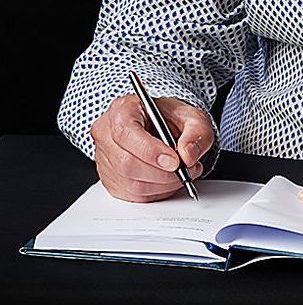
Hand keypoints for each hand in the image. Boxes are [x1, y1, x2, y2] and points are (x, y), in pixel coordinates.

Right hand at [91, 94, 213, 201]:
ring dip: (163, 184)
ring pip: (130, 183)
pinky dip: (156, 192)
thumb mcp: (192, 115)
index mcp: (122, 109)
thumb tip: (188, 154)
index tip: (175, 161)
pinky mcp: (110, 180)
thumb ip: (196, 131)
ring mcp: (104, 159)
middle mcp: (107, 134)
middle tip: (187, 169)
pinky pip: (132, 195)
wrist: (162, 125)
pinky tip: (169, 181)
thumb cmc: (170, 117)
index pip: (126, 133)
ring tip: (182, 174)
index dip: (151, 151)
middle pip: (126, 163)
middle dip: (162, 172)